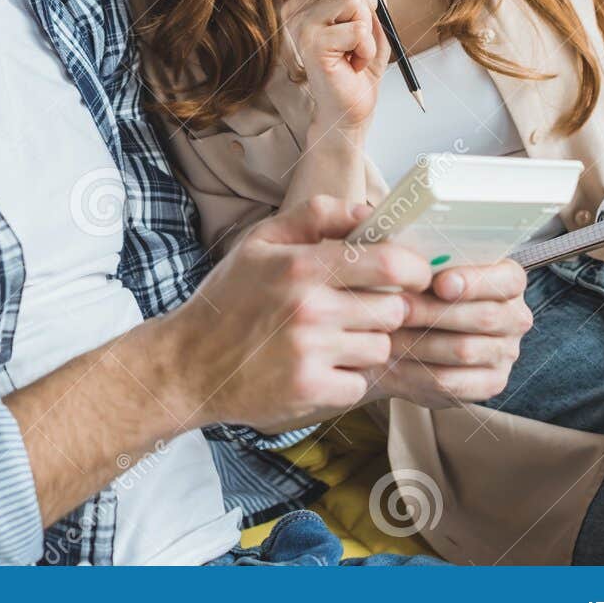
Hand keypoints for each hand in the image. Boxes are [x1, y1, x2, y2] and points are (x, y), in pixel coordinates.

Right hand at [160, 196, 432, 432]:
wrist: (187, 364)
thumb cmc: (228, 300)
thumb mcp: (261, 242)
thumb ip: (316, 216)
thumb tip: (369, 211)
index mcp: (300, 266)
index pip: (388, 263)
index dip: (415, 268)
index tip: (416, 274)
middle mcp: (308, 309)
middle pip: (393, 309)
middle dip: (387, 308)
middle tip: (364, 309)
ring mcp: (310, 354)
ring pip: (380, 347)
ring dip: (367, 344)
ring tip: (336, 339)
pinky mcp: (309, 391)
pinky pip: (360, 384)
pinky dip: (348, 378)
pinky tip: (323, 367)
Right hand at [280, 0, 391, 131]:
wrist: (352, 106)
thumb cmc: (359, 58)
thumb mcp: (373, 8)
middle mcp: (295, 2)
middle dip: (370, 2)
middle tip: (360, 30)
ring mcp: (298, 23)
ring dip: (368, 26)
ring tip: (356, 47)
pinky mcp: (309, 44)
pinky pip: (357, 27)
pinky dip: (366, 47)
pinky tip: (353, 62)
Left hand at [366, 259, 531, 408]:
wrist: (411, 340)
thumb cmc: (419, 293)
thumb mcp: (423, 269)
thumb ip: (419, 255)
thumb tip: (392, 239)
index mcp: (508, 280)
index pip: (508, 280)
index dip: (475, 281)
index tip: (440, 284)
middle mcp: (515, 318)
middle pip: (484, 317)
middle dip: (434, 312)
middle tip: (397, 309)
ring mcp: (505, 354)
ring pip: (465, 351)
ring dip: (420, 343)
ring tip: (388, 334)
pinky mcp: (489, 384)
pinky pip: (453, 381)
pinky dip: (418, 372)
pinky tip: (394, 362)